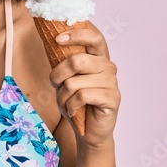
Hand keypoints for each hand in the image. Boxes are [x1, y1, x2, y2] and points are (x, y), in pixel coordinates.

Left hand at [48, 22, 119, 147]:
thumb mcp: (67, 80)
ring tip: (66, 103)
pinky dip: (71, 106)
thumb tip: (53, 42)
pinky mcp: (112, 98)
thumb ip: (65, 63)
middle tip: (55, 85)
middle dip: (58, 75)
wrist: (89, 131)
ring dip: (63, 96)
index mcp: (98, 58)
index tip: (58, 39)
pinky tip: (73, 111)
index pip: (93, 37)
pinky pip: (82, 96)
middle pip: (76, 61)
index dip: (76, 35)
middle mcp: (108, 67)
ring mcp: (112, 82)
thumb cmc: (77, 103)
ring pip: (74, 82)